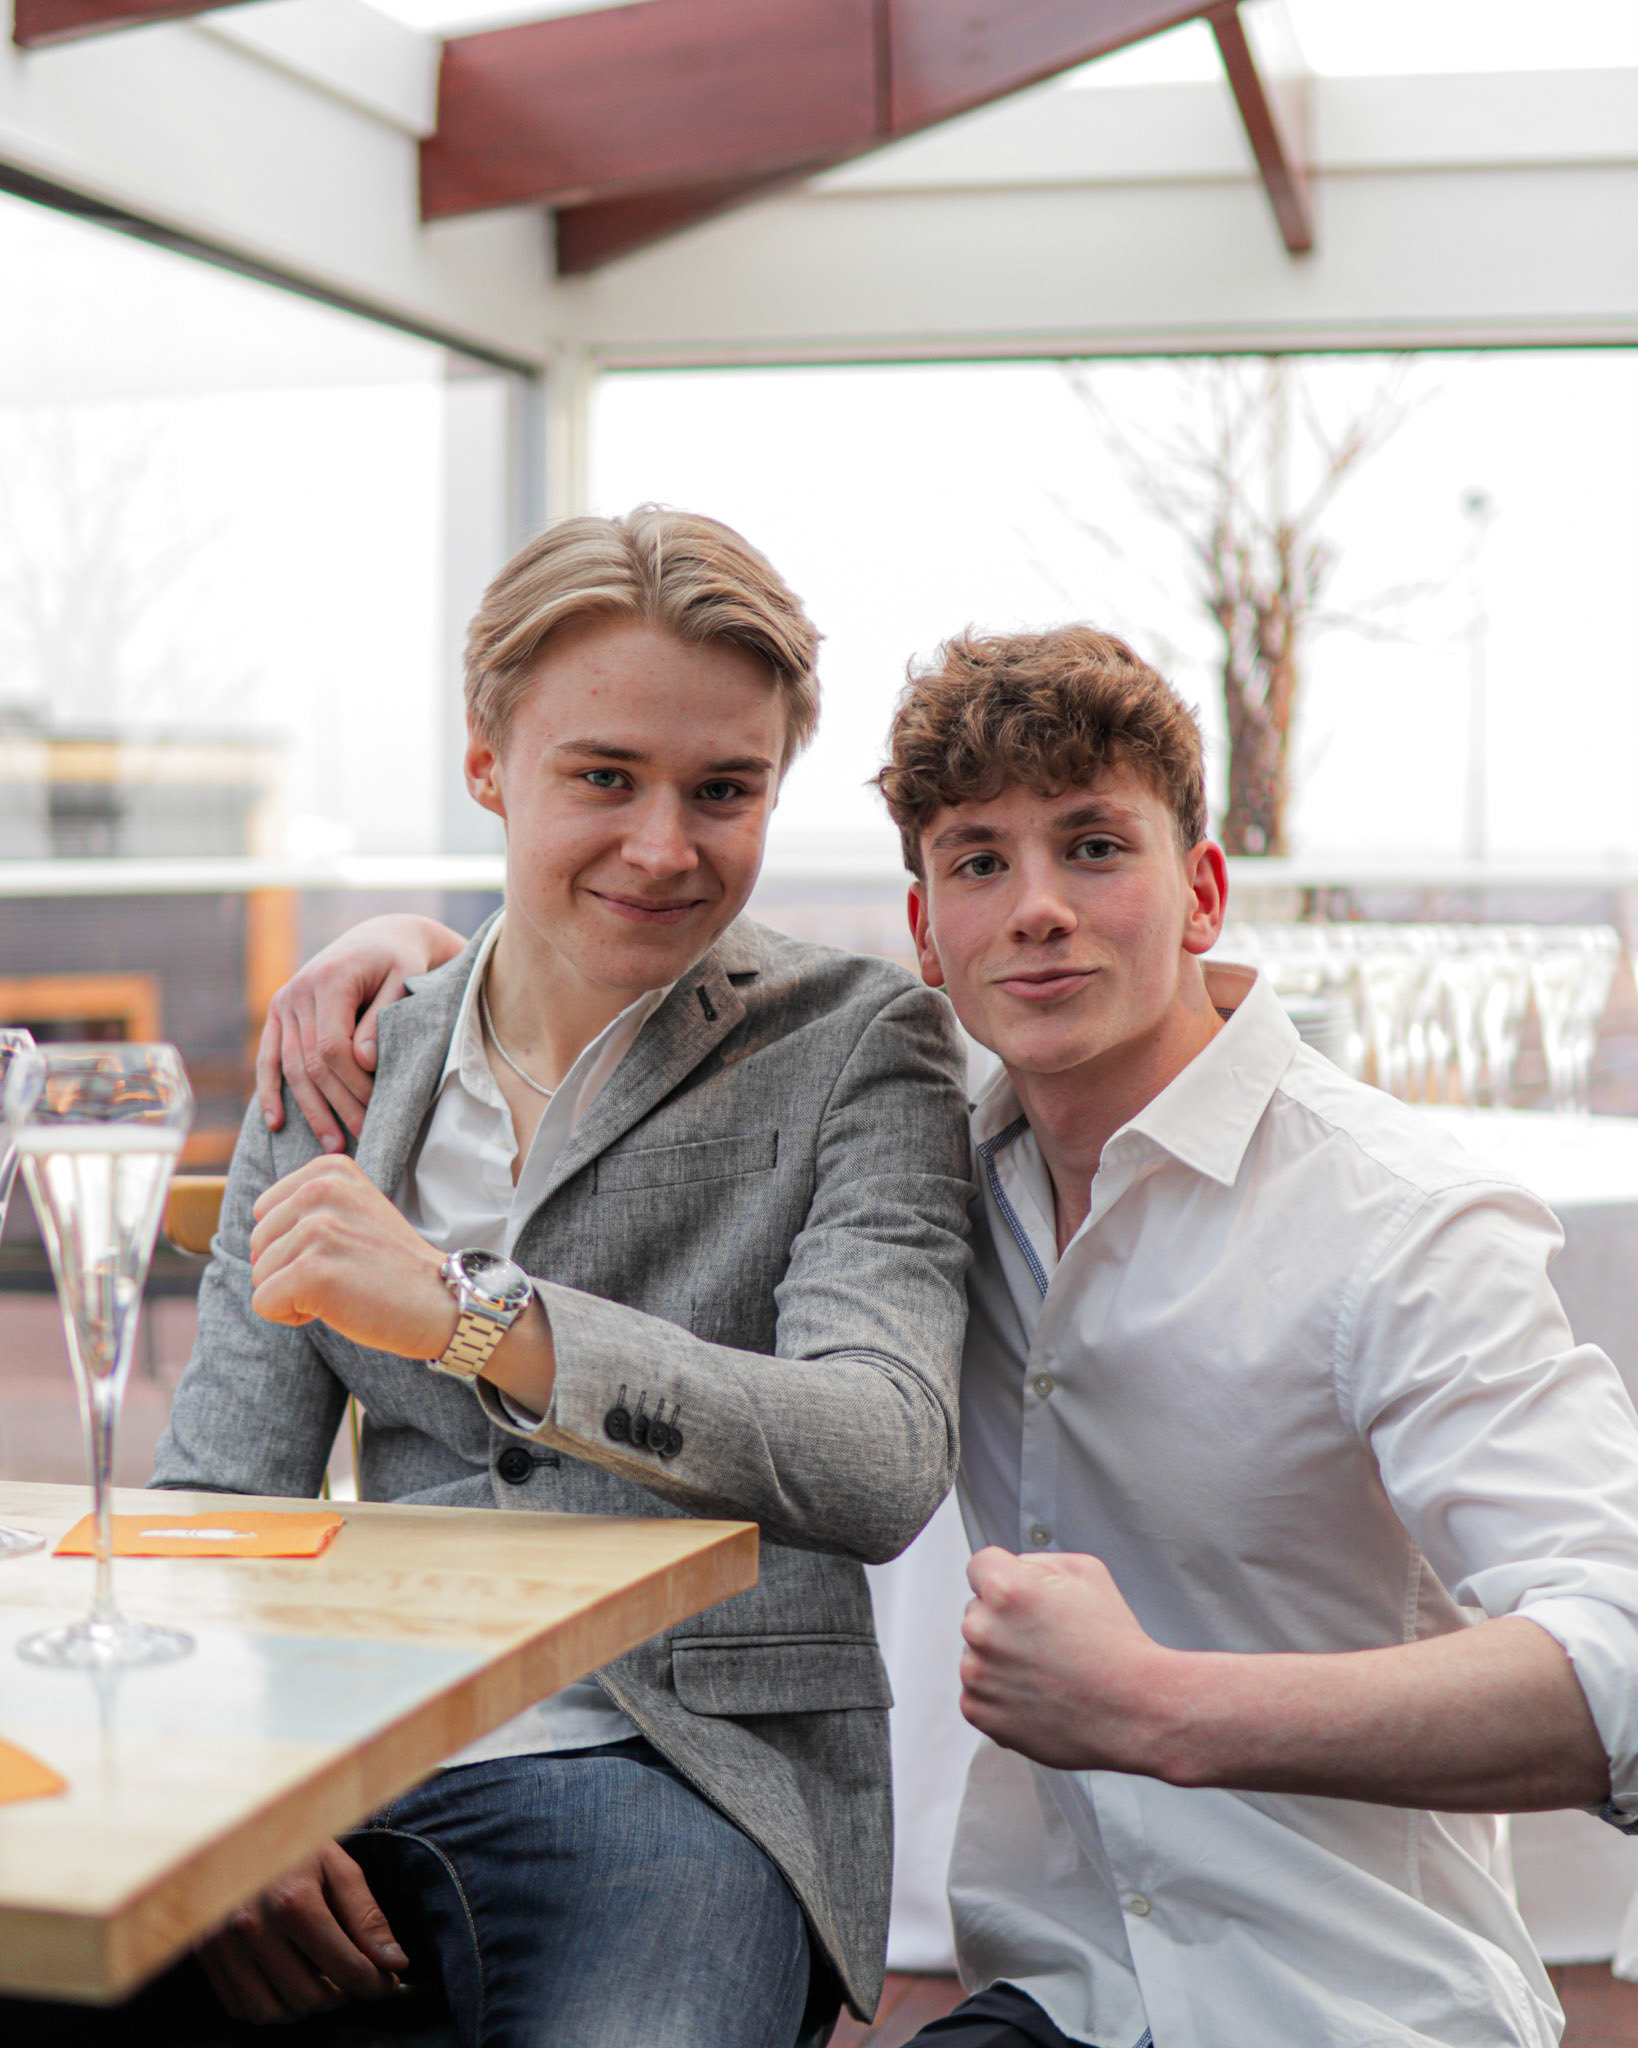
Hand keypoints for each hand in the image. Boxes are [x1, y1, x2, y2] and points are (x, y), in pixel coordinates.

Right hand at [195, 1839, 407, 2023]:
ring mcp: (224, 1946)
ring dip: (306, 2006)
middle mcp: (254, 1928)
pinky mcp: (206, 1957)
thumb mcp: (337, 1866)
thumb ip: (367, 1916)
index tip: (387, 1982)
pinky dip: (270, 2006)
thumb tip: (395, 1962)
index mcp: (294, 1901)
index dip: (374, 1983)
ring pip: (274, 2012)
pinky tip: (287, 1982)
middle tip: (355, 1974)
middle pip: (311, 1996)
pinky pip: (241, 2007)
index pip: (345, 1968)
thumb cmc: (292, 1842)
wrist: (232, 1825)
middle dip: (342, 1994)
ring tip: (323, 1979)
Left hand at [250, 1155, 456, 1358]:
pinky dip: (292, 1316)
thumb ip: (307, 1209)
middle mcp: (320, 1191)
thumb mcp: (353, 1212)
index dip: (294, 1242)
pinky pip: (264, 1303)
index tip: (341, 1249)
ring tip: (343, 1287)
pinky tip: (334, 1307)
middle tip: (344, 1272)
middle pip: (257, 1243)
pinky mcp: (311, 1271)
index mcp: (329, 1170)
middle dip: (289, 1268)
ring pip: (259, 1274)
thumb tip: (253, 1244)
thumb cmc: (391, 1266)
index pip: (265, 1211)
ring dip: (293, 1293)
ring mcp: (316, 1229)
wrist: (437, 1301)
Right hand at [256, 915, 465, 1150]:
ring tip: (333, 1144)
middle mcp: (298, 991)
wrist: (381, 939)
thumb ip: (381, 1022)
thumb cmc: (400, 963)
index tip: (378, 1106)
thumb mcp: (403, 982)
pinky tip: (276, 1123)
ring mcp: (284, 1003)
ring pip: (290, 1067)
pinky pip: (268, 1058)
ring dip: (310, 1109)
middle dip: (337, 1104)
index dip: (353, 1083)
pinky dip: (269, 1091)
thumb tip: (363, 1062)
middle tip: (363, 1136)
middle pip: (310, 1062)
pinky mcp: (279, 1013)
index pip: (332, 1046)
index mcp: (329, 980)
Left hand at [959, 1546, 1171, 1773]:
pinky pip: (977, 1690)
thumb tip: (1013, 1569)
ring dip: (1001, 1657)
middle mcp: (982, 1630)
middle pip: (978, 1610)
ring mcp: (977, 1674)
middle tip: (1047, 1638)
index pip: (979, 1566)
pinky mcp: (978, 1711)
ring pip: (977, 1652)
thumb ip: (1036, 1561)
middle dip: (1004, 1619)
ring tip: (1047, 1670)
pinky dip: (1000, 1693)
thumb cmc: (1115, 1643)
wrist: (1134, 1710)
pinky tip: (1037, 1693)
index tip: (1022, 1595)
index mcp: (1005, 1590)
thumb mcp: (1086, 1571)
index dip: (1005, 1576)